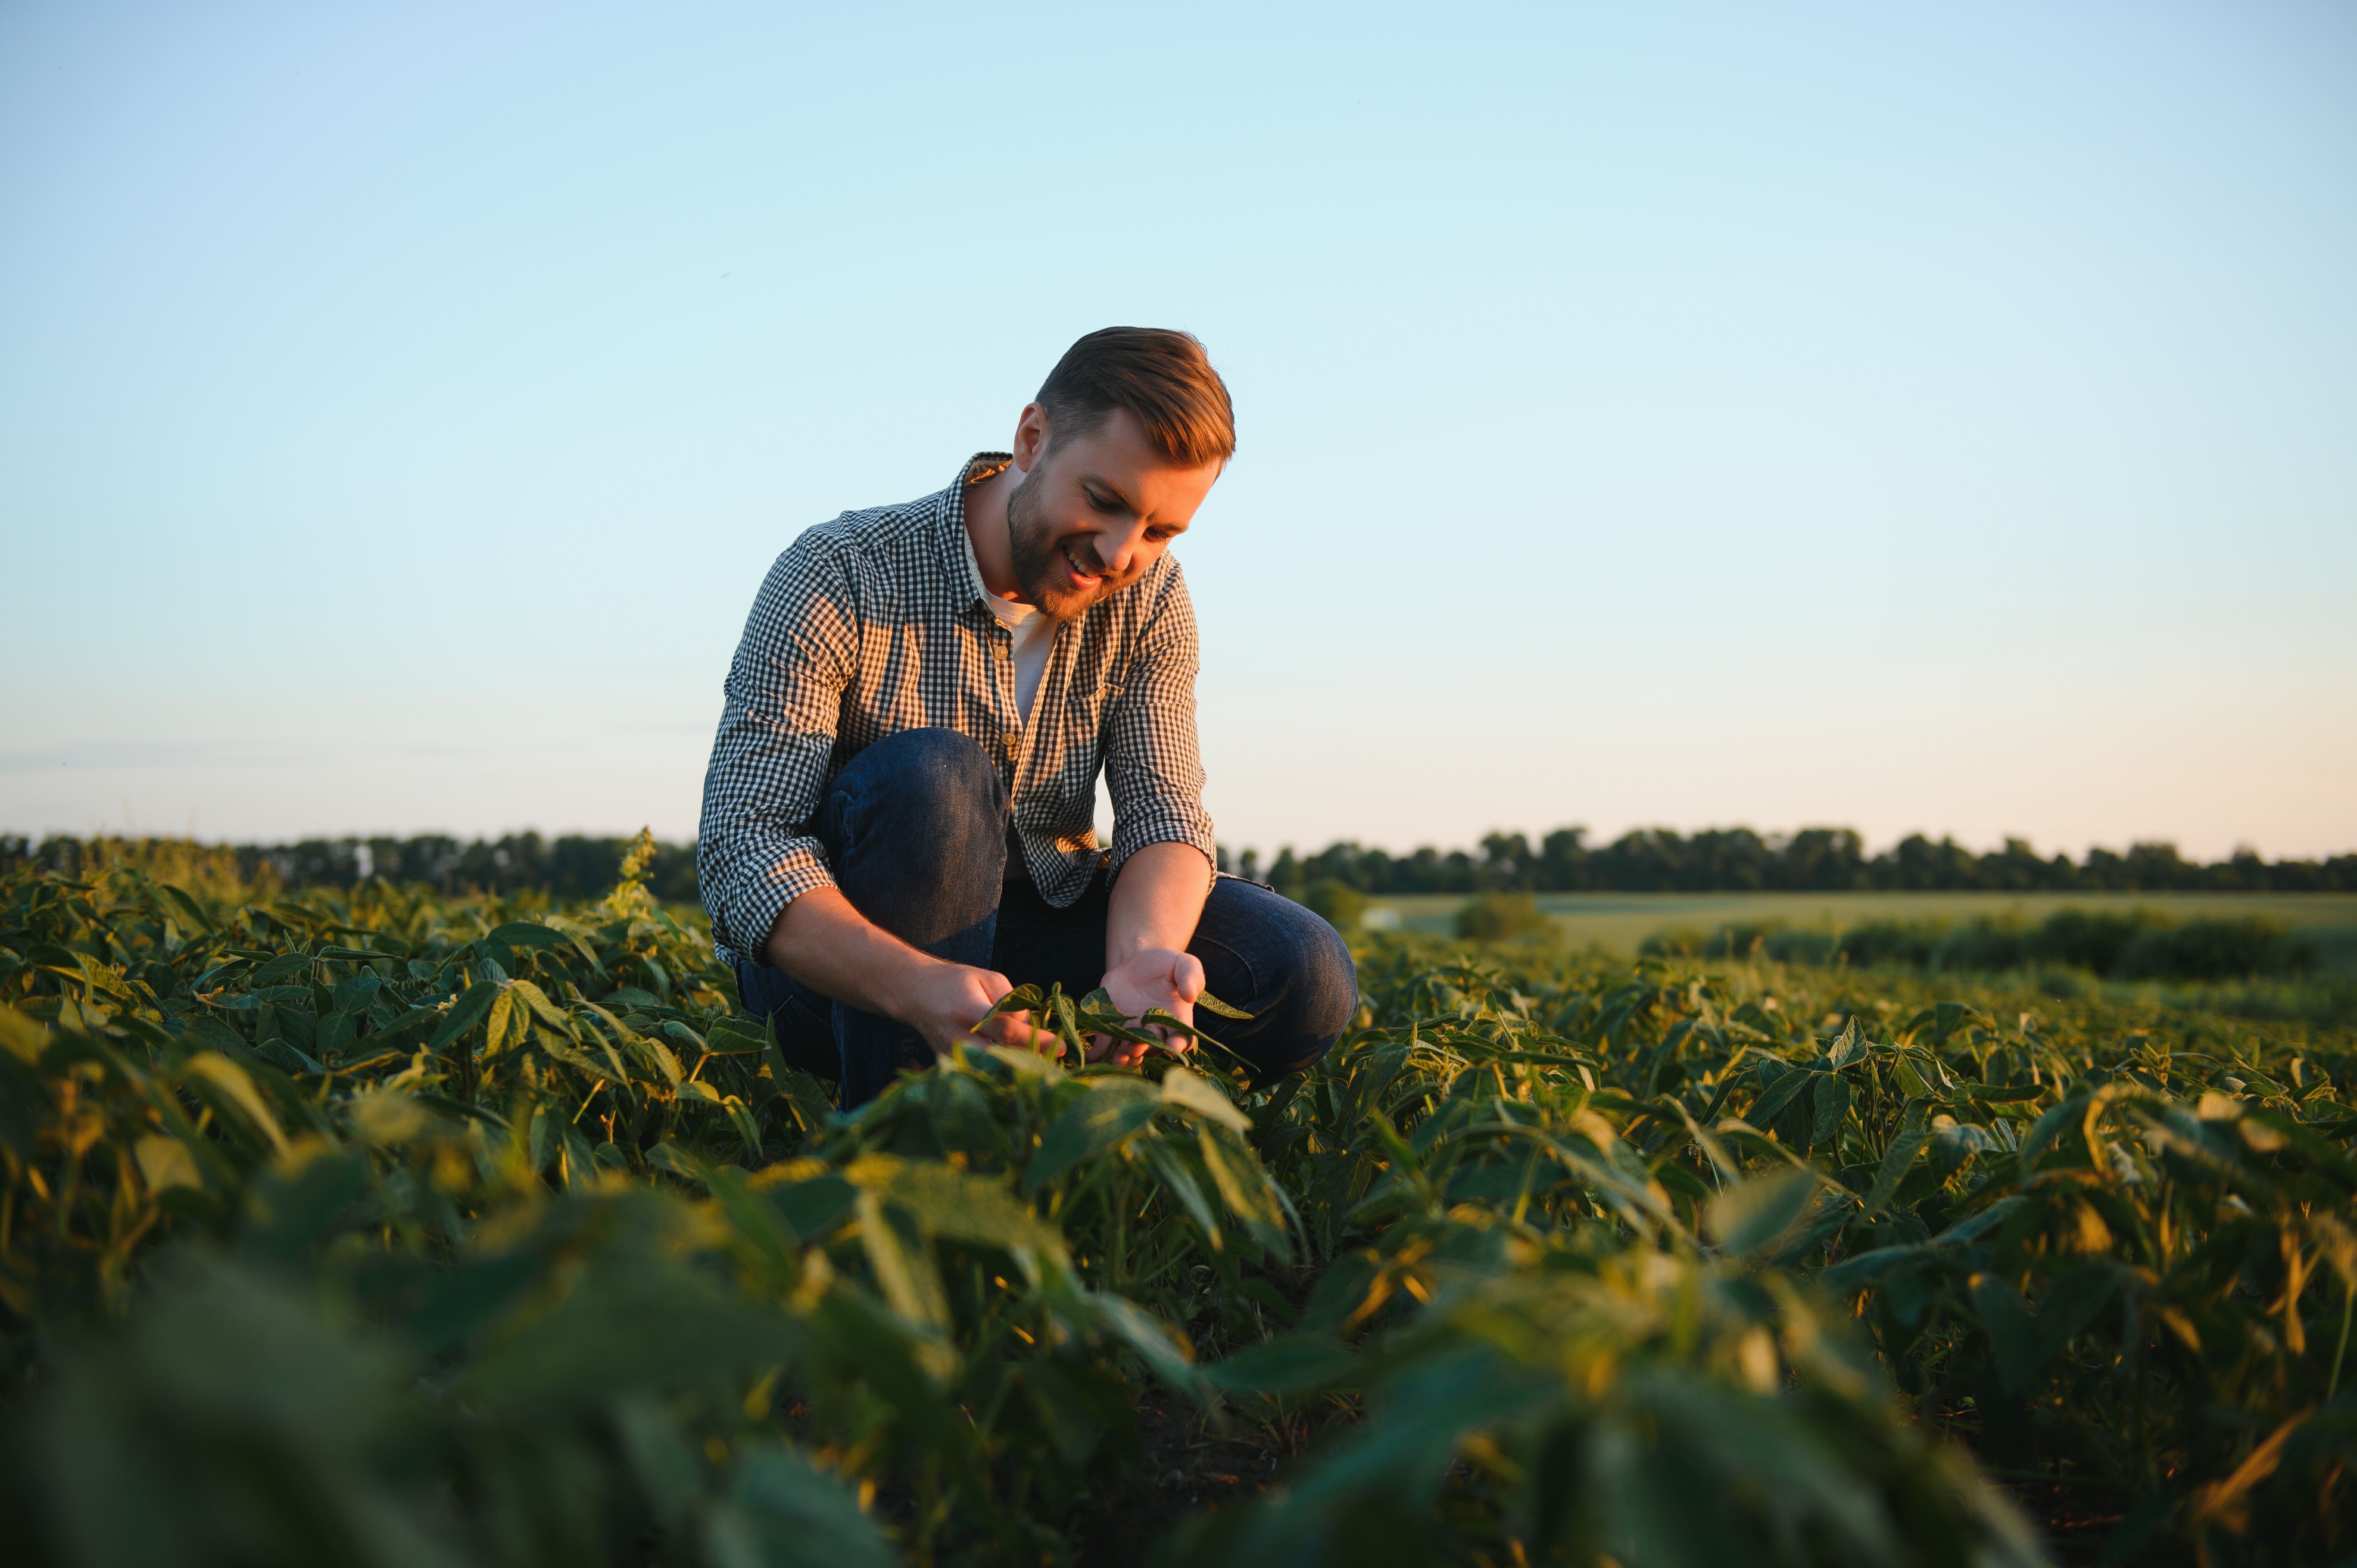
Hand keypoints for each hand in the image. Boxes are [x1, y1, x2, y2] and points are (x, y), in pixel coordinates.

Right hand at [900, 961, 1055, 1058]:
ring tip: (1042, 1064)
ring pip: (993, 1070)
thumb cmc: (955, 981)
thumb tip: (1030, 1028)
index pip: (1008, 1031)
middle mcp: (959, 1037)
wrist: (915, 993)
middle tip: (1057, 1059)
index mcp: (968, 1011)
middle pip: (1002, 1057)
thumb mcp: (988, 978)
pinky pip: (982, 1072)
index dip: (1037, 1041)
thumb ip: (1012, 1002)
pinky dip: (1002, 1071)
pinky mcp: (950, 1065)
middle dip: (1031, 1059)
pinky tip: (1018, 1066)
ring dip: (1018, 1068)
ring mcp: (952, 1055)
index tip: (1063, 1046)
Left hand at [1091, 947, 1204, 1066]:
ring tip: (1118, 1057)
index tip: (1173, 1045)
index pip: (1182, 1038)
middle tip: (1136, 1047)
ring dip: (1124, 1058)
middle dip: (1144, 1050)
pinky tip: (1091, 1056)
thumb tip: (1190, 995)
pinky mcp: (1111, 1029)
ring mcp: (1132, 1033)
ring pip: (1130, 1053)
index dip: (1178, 1044)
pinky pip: (1105, 1046)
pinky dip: (1098, 1053)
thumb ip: (1190, 977)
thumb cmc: (1166, 965)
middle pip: (1152, 1048)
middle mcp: (1155, 1031)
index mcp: (1177, 1020)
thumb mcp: (1184, 964)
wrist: (1137, 962)